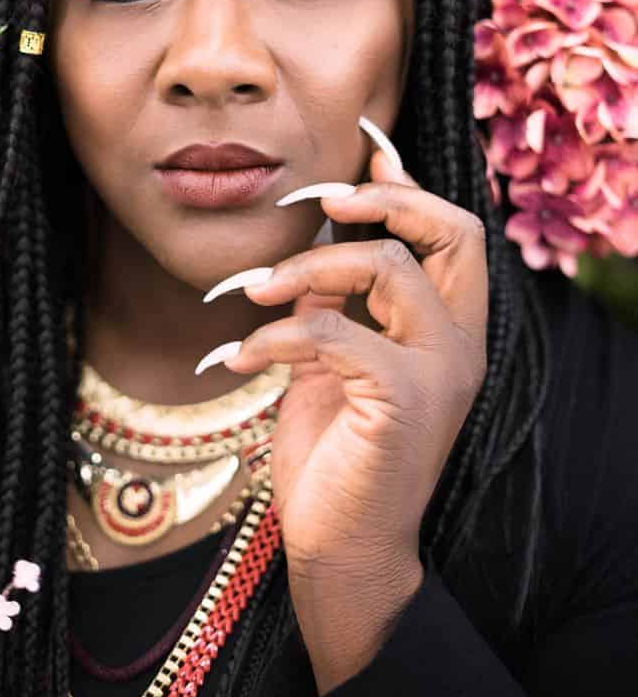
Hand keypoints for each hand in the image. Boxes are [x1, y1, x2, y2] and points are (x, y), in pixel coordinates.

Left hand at [223, 148, 487, 575]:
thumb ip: (331, 304)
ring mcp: (440, 374)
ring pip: (390, 268)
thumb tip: (310, 244)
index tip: (363, 151)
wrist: (337, 545)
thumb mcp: (328, 363)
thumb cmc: (332, 455)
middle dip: (388, 202)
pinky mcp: (403, 400)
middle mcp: (458, 347)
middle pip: (456, 234)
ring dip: (305, 268)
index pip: (455, 238)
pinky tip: (238, 359)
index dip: (408, 188)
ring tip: (249, 294)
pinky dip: (275, 335)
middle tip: (321, 203)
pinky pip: (333, 331)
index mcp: (445, 333)